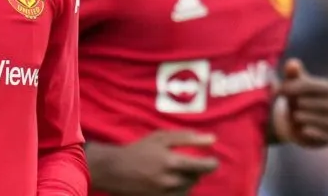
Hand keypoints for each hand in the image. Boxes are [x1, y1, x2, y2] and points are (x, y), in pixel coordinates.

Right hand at [87, 130, 217, 195]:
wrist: (115, 170)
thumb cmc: (139, 150)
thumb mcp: (160, 137)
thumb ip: (187, 137)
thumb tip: (212, 139)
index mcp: (173, 162)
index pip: (203, 167)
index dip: (211, 164)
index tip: (213, 161)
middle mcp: (171, 180)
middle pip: (196, 178)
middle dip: (195, 170)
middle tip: (183, 163)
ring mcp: (165, 193)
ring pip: (189, 188)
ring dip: (187, 180)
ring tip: (174, 172)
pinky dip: (179, 189)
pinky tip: (169, 182)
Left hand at [273, 59, 327, 147]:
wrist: (288, 117)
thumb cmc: (293, 95)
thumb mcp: (290, 82)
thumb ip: (291, 72)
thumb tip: (293, 64)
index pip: (326, 88)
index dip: (306, 87)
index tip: (286, 87)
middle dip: (311, 103)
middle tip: (294, 103)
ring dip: (311, 118)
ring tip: (295, 115)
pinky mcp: (325, 139)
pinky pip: (326, 138)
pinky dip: (315, 134)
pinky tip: (302, 129)